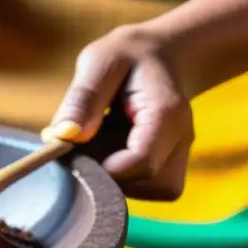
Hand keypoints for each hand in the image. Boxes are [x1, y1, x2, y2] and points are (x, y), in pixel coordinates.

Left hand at [47, 24, 194, 200]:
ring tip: (99, 142)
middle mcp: (181, 141)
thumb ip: (84, 97)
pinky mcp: (170, 168)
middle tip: (82, 144)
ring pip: (146, 191)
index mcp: (166, 114)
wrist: (162, 55)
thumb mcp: (100, 61)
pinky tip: (111, 151)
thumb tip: (66, 136)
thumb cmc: (128, 55)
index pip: (141, 162)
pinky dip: (123, 178)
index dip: (102, 166)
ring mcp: (179, 157)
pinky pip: (146, 189)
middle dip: (104, 172)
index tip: (75, 149)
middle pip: (143, 182)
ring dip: (113, 175)